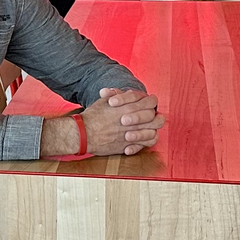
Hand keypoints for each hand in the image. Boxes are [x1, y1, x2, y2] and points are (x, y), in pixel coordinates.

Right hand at [41, 87, 163, 156]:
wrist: (83, 134)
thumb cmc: (92, 116)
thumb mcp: (104, 101)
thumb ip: (117, 96)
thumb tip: (126, 93)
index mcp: (128, 108)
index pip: (150, 102)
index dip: (152, 101)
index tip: (151, 101)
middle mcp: (133, 122)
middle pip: (155, 118)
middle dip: (156, 116)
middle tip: (153, 116)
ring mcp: (131, 135)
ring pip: (153, 133)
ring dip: (152, 130)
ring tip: (148, 128)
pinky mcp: (127, 146)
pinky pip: (144, 146)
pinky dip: (143, 144)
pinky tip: (137, 141)